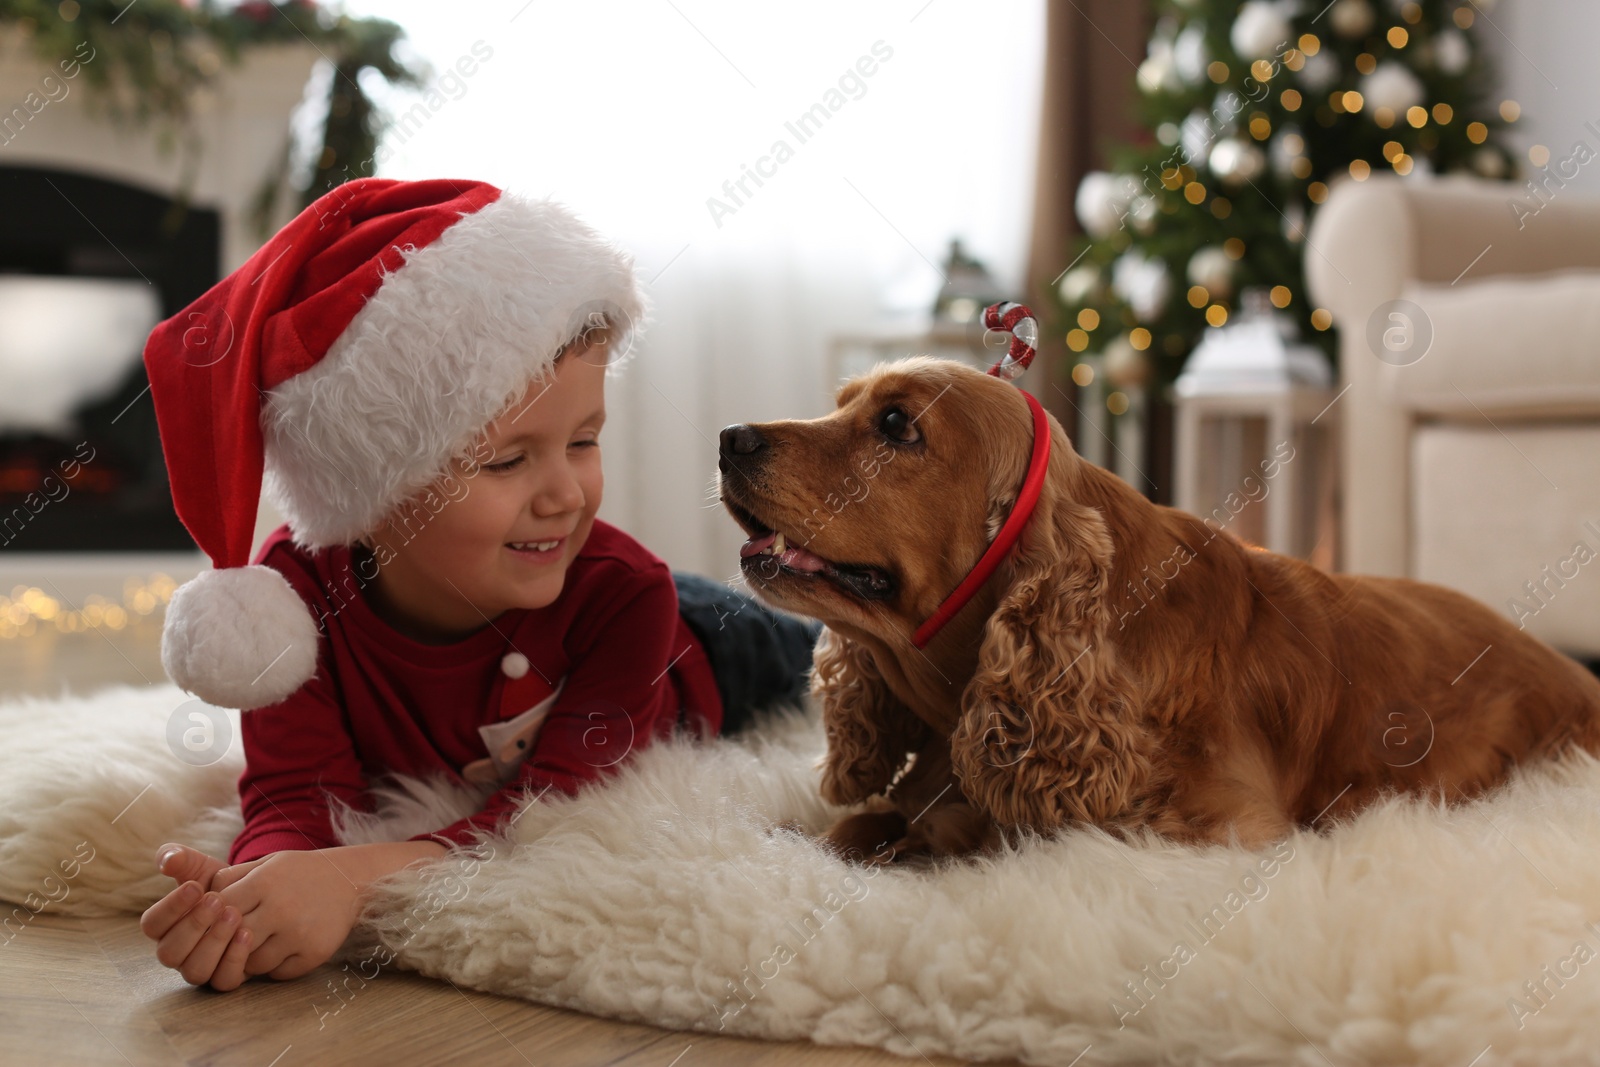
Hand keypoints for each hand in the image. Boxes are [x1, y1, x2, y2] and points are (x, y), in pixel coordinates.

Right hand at [140, 842, 251, 989]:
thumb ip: (181, 859)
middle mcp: (177, 953)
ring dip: (214, 943)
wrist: (254, 897)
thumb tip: (167, 859)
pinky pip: (224, 981)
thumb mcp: (200, 867)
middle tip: (217, 900)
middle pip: (169, 953)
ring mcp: (200, 967)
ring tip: (234, 914)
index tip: (195, 886)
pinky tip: (248, 933)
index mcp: (163, 928)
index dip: (170, 907)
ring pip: (195, 971)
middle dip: (193, 926)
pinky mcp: (225, 977)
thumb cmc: (219, 883)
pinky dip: (235, 960)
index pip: (152, 925)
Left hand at [206, 849, 367, 984]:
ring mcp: (298, 934)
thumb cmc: (300, 872)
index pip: (219, 911)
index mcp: (265, 883)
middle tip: (233, 939)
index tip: (218, 921)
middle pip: (232, 941)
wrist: (351, 879)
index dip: (213, 920)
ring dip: (250, 958)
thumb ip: (231, 878)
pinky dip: (275, 967)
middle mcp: (280, 909)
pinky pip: (279, 973)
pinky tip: (282, 949)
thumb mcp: (267, 863)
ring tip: (260, 944)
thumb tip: (198, 900)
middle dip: (228, 943)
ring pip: (253, 963)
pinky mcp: (314, 953)